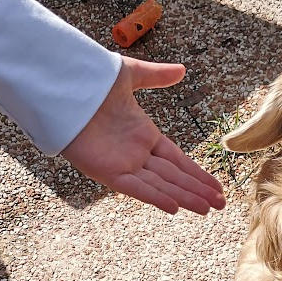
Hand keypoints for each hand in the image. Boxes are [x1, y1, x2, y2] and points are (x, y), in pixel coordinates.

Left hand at [61, 56, 225, 214]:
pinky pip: (136, 187)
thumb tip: (182, 71)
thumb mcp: (130, 76)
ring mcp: (122, 164)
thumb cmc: (90, 80)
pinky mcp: (107, 171)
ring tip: (207, 210)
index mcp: (143, 134)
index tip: (216, 186)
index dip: (197, 173)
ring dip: (184, 197)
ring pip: (161, 185)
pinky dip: (155, 197)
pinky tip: (175, 208)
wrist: (60, 85)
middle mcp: (136, 153)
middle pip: (174, 176)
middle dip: (198, 190)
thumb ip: (156, 77)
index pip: (177, 160)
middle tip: (221, 205)